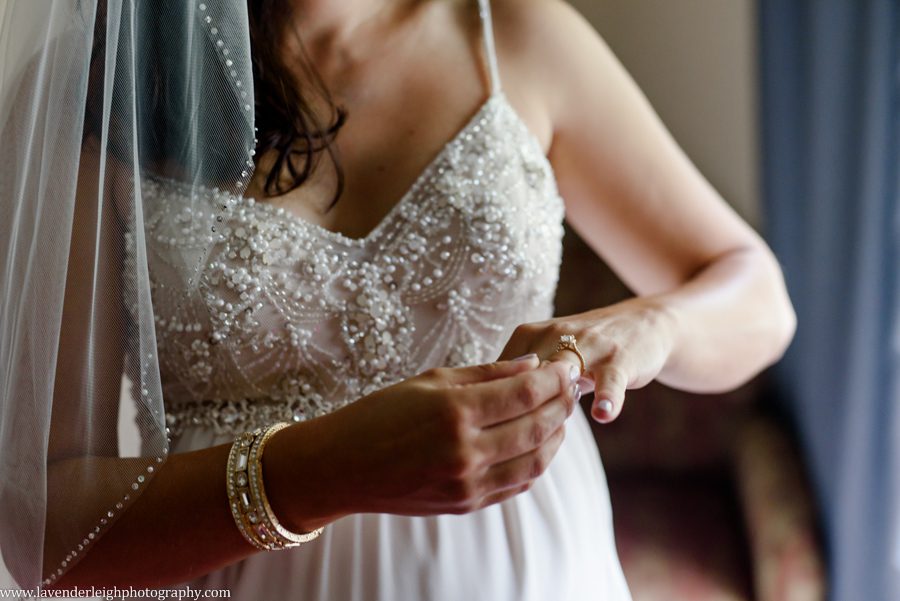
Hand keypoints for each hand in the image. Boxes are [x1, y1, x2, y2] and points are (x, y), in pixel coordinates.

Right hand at [269, 356, 582, 529]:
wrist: (341, 467)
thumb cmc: (380, 414)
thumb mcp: (429, 381)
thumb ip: (486, 374)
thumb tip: (533, 366)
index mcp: (455, 412)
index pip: (526, 392)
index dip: (555, 376)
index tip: (567, 364)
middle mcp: (465, 451)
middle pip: (538, 425)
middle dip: (563, 401)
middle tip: (572, 384)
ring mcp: (467, 483)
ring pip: (535, 460)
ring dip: (557, 434)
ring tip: (561, 413)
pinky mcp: (465, 504)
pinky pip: (517, 483)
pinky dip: (537, 462)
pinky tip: (540, 442)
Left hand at [497, 297, 678, 422]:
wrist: (643, 324)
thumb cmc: (585, 351)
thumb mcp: (547, 357)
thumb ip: (517, 382)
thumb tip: (481, 419)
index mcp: (529, 335)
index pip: (500, 372)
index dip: (490, 404)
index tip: (485, 434)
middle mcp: (555, 334)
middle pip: (527, 373)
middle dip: (515, 405)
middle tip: (506, 439)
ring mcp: (589, 345)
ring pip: (564, 371)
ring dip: (555, 397)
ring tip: (549, 424)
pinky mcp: (621, 357)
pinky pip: (611, 379)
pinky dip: (609, 396)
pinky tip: (604, 414)